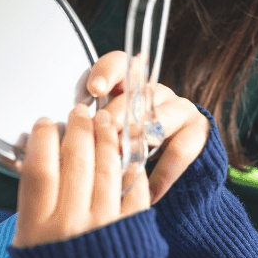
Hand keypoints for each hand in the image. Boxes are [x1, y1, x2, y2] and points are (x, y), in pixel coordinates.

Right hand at [14, 104, 150, 246]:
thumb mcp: (29, 254)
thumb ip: (32, 213)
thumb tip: (40, 169)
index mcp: (37, 231)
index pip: (39, 169)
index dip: (42, 139)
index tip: (45, 123)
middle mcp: (70, 226)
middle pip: (74, 160)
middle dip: (77, 129)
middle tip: (79, 113)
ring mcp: (106, 227)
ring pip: (107, 168)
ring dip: (106, 139)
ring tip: (104, 123)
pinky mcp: (135, 232)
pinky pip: (134, 190)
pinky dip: (131, 170)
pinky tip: (127, 157)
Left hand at [85, 51, 210, 203]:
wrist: (171, 174)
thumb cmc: (126, 152)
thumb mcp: (104, 139)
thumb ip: (88, 132)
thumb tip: (60, 139)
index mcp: (128, 86)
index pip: (120, 64)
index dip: (107, 72)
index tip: (94, 89)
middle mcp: (154, 92)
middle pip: (136, 92)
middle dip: (115, 113)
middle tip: (100, 132)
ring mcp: (178, 109)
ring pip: (157, 118)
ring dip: (138, 138)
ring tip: (121, 157)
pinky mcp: (197, 133)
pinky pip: (179, 150)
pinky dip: (161, 174)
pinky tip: (148, 193)